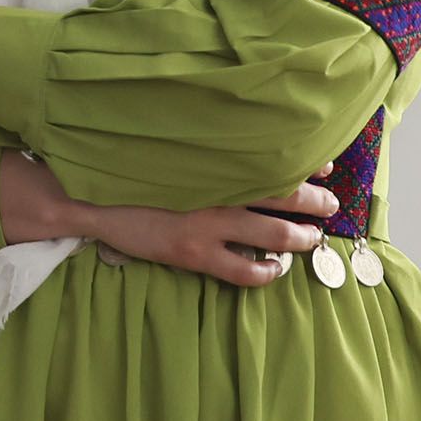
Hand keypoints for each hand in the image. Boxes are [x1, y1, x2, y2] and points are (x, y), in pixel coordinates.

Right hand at [76, 164, 343, 287]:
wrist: (91, 196)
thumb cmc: (130, 168)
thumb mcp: (170, 149)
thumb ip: (206, 151)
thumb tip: (241, 148)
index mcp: (213, 163)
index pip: (271, 161)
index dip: (304, 165)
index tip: (326, 164)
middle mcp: (216, 190)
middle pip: (281, 195)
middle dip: (313, 201)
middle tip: (330, 202)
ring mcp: (207, 223)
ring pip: (272, 234)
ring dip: (299, 237)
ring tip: (313, 238)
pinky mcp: (194, 252)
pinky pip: (243, 269)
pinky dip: (266, 271)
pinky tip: (274, 269)